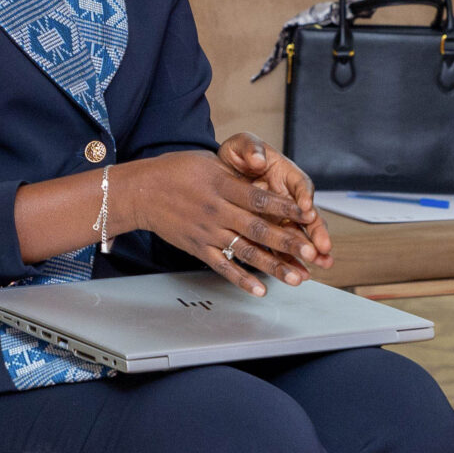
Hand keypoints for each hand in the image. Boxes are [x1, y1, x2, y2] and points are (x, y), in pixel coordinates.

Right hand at [116, 146, 322, 295]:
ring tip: (297, 277)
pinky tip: (260, 290)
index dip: (285, 207)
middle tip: (312, 253)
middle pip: (257, 228)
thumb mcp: (209, 163)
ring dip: (273, 266)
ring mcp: (207, 232)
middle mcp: (217, 211)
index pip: (259, 198)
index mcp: (222, 186)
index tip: (308, 214)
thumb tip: (265, 182)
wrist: (141, 192)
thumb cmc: (176, 172)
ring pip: (245, 251)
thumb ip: (237, 175)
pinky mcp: (198, 247)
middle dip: (287, 242)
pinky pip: (222, 266)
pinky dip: (241, 279)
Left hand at [218, 133, 332, 271]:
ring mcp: (280, 218)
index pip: (300, 185)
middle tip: (323, 247)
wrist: (220, 173)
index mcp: (286, 175)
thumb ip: (251, 149)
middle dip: (316, 232)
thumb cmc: (237, 157)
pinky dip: (289, 261)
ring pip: (298, 236)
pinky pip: (280, 248)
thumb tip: (258, 158)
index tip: (306, 209)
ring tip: (320, 265)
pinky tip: (298, 273)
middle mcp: (288, 199)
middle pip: (307, 217)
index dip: (304, 197)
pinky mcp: (268, 232)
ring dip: (309, 252)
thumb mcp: (241, 145)